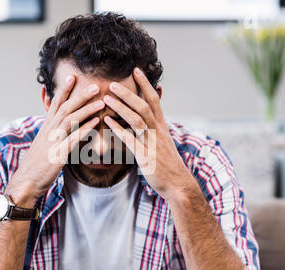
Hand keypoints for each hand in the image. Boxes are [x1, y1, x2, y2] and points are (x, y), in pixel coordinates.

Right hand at [5, 75, 103, 207]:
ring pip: (70, 120)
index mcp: (46, 128)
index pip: (55, 104)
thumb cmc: (37, 164)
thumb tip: (59, 125)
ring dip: (86, 110)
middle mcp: (48, 131)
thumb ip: (52, 133)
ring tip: (101, 102)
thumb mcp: (43, 144)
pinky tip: (95, 124)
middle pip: (65, 108)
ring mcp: (52, 142)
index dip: (64, 90)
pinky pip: (72, 139)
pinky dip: (84, 130)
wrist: (26, 182)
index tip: (73, 77)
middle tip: (96, 86)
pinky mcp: (57, 155)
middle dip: (80, 95)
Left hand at [103, 67, 196, 201]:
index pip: (154, 100)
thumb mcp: (164, 142)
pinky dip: (118, 129)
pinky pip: (130, 140)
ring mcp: (153, 143)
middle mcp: (158, 131)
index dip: (145, 84)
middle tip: (113, 83)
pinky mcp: (146, 157)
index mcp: (162, 126)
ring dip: (121, 107)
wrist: (178, 184)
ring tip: (107, 98)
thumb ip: (156, 128)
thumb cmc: (168, 164)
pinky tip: (107, 122)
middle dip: (129, 93)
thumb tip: (150, 115)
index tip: (136, 70)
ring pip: (137, 120)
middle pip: (144, 106)